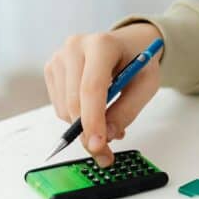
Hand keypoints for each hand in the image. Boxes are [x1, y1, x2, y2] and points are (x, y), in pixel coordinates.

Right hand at [44, 23, 162, 165]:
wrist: (126, 44)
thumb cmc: (137, 61)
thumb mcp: (147, 84)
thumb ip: (128, 110)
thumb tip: (108, 135)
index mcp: (102, 44)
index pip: (92, 88)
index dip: (93, 120)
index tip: (98, 145)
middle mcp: (75, 47)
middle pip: (75, 101)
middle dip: (89, 134)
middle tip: (105, 154)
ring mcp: (59, 57)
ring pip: (64, 109)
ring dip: (83, 127)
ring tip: (107, 123)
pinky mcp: (51, 69)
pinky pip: (59, 106)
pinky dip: (76, 117)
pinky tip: (93, 109)